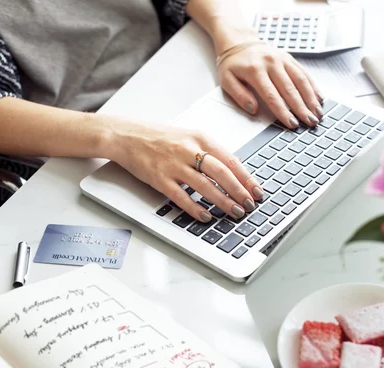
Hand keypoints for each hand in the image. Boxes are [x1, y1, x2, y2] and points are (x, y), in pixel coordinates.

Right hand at [105, 118, 263, 222]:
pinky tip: (206, 216)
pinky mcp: (159, 179)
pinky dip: (195, 208)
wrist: (127, 136)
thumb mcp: (189, 136)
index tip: (257, 190)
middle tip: (249, 205)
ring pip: (205, 186)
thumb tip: (233, 172)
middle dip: (239, 191)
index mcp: (199, 137)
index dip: (246, 178)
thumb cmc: (159, 137)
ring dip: (223, 202)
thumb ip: (209, 151)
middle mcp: (188, 150)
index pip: (230, 159)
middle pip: (221, 173)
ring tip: (235, 212)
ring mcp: (173, 165)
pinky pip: (182, 197)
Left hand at [218, 43, 323, 129]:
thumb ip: (239, 95)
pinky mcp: (289, 58)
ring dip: (311, 98)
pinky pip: (303, 73)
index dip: (283, 111)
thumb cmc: (233, 64)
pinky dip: (313, 86)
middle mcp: (271, 63)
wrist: (239, 41)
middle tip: (310, 122)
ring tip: (318, 113)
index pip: (272, 96)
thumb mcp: (227, 80)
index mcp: (255, 70)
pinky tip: (319, 98)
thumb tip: (253, 109)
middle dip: (302, 108)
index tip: (291, 123)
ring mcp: (282, 59)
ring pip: (300, 80)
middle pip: (290, 89)